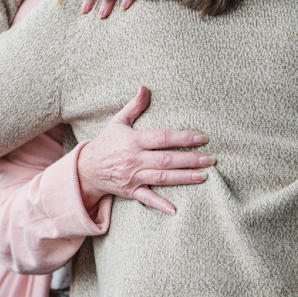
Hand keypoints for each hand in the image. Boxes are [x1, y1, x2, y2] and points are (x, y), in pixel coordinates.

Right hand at [77, 86, 211, 214]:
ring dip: (184, 178)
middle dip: (190, 160)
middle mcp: (134, 159)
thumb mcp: (117, 122)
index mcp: (133, 140)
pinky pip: (147, 199)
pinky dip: (160, 204)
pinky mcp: (131, 191)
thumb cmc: (106, 143)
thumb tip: (145, 87)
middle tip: (211, 159)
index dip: (183, 137)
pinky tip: (175, 209)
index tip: (202, 138)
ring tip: (204, 176)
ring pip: (161, 178)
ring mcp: (133, 176)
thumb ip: (134, 106)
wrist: (86, 168)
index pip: (162, 138)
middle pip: (166, 160)